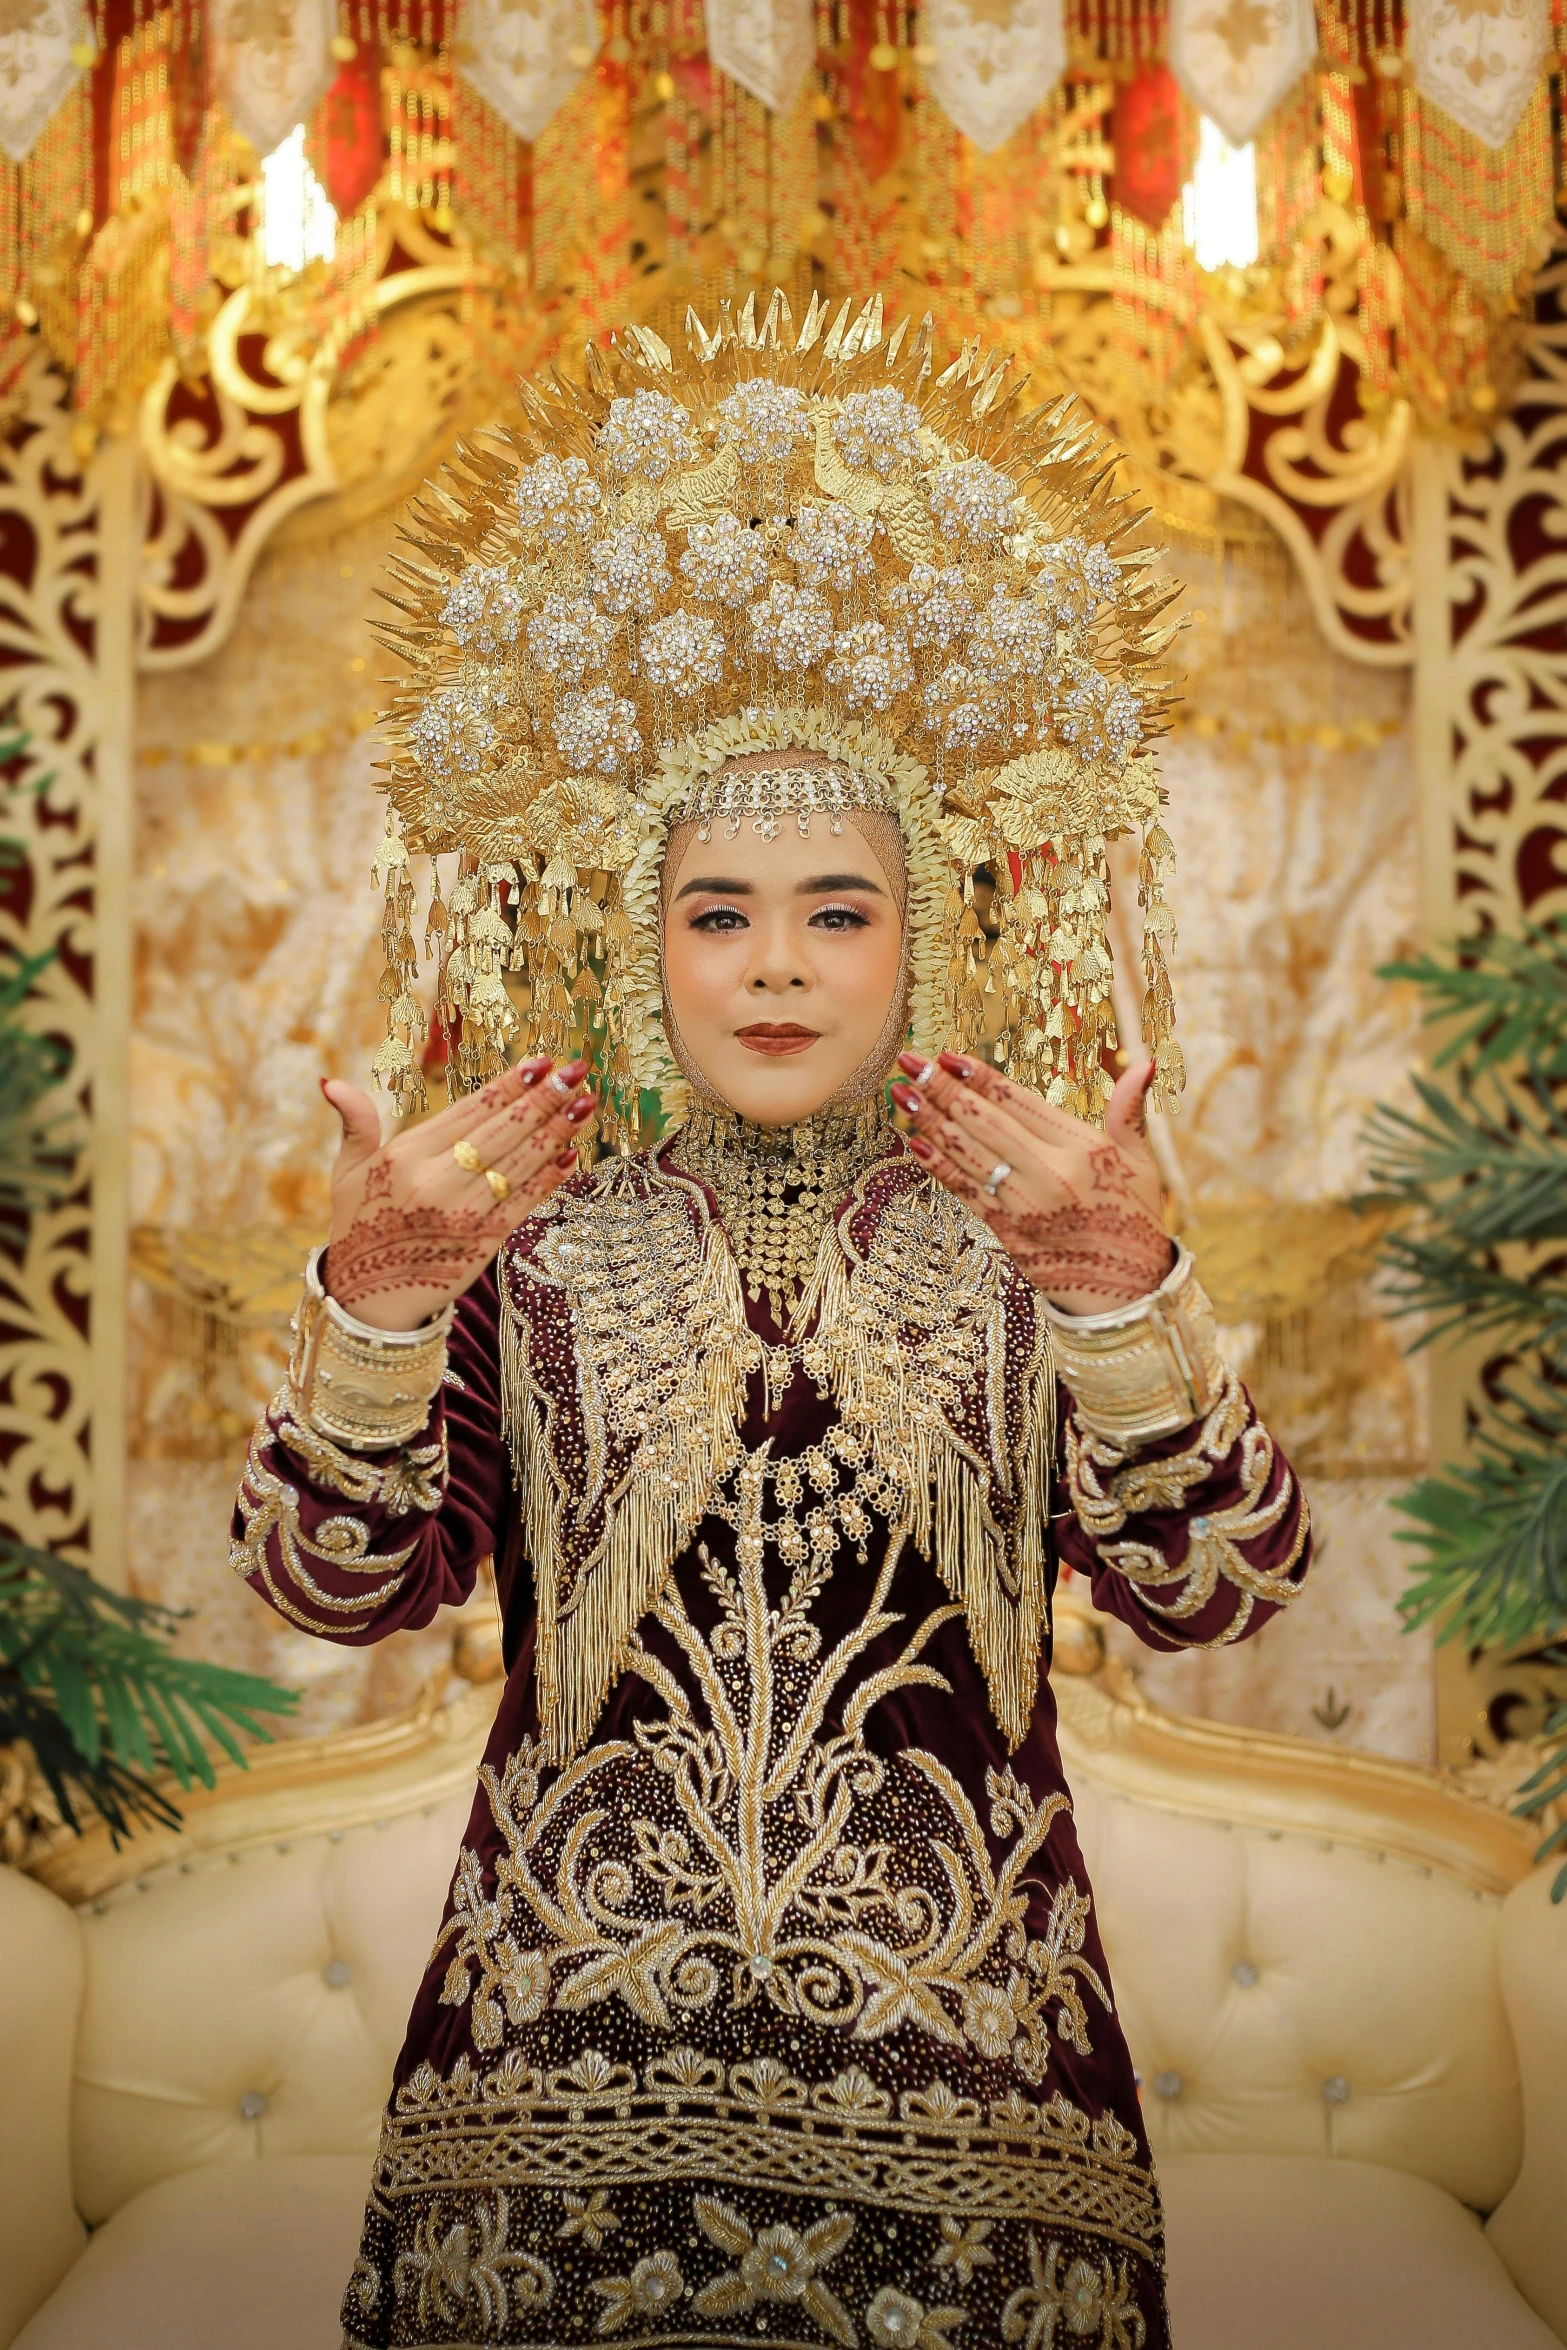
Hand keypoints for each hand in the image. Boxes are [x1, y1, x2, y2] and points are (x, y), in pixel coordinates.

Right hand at [320, 1057, 596, 1331]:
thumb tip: (332, 1082)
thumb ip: (354, 1124)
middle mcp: (435, 1180)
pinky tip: (572, 1155)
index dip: (508, 1084)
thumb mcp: (348, 1172)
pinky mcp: (482, 1242)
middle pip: (501, 1131)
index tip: (541, 1062)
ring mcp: (462, 1213)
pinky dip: (549, 1178)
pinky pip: (523, 1203)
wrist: (368, 1299)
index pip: (469, 1110)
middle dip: (544, 1099)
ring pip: (519, 1163)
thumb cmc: (360, 1225)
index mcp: (405, 1155)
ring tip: (586, 1104)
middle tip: (577, 1072)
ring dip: (557, 1132)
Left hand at [890, 1050, 1172, 1316]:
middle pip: (984, 1121)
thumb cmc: (1136, 1218)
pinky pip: (966, 1190)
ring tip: (901, 1092)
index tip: (948, 1055)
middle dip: (941, 1088)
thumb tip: (1145, 1063)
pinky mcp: (1008, 1231)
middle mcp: (1049, 1172)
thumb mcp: (1141, 1161)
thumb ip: (1130, 1110)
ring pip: (967, 1152)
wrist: (1129, 1290)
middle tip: (909, 1062)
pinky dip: (938, 1164)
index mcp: (1081, 1147)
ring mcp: (1024, 1203)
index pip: (1019, 1101)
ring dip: (929, 1119)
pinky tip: (914, 1142)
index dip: (979, 1076)